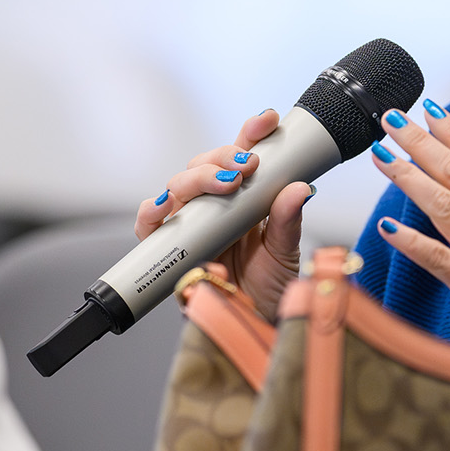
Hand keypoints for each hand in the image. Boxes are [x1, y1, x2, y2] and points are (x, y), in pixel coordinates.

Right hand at [134, 108, 314, 319]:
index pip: (240, 156)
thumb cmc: (269, 290)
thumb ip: (288, 222)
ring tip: (223, 183)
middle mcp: (212, 207)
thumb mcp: (285, 254)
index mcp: (243, 200)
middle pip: (204, 165)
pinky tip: (166, 206)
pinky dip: (151, 211)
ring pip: (178, 186)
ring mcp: (188, 225)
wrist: (252, 329)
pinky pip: (149, 226)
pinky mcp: (166, 250)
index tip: (267, 121)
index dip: (250, 133)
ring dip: (196, 178)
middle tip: (247, 165)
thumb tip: (300, 188)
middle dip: (223, 156)